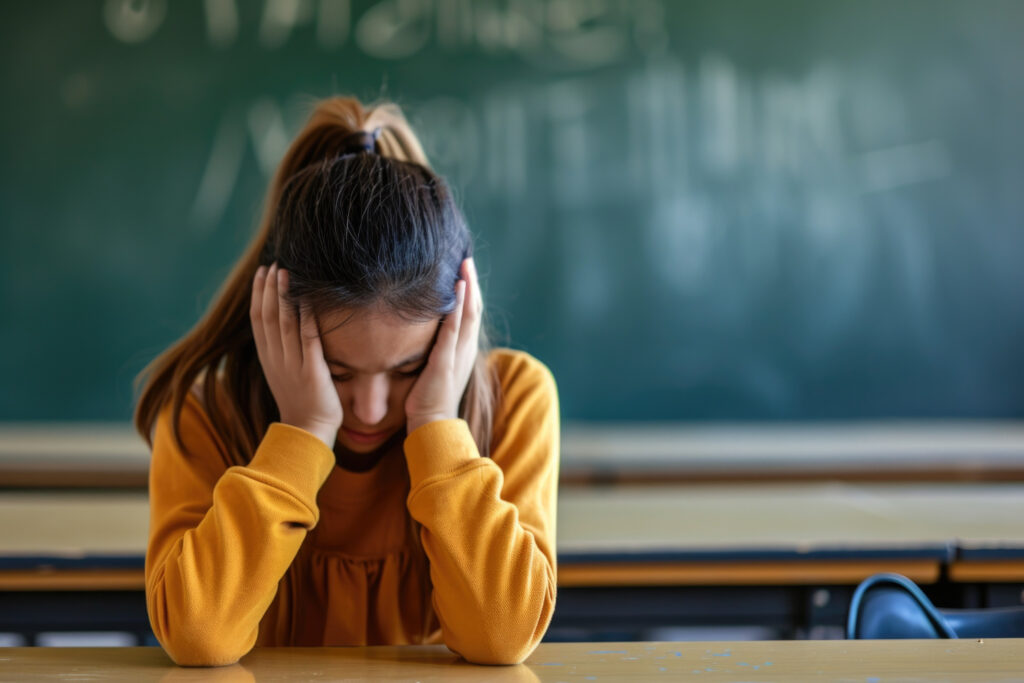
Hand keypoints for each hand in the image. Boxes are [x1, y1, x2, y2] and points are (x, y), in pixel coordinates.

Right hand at [250, 263, 341, 448]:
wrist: (307, 431)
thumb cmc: (301, 402)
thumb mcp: (285, 373)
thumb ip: (283, 351)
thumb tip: (285, 327)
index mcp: (268, 358)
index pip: (258, 320)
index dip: (258, 295)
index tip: (262, 273)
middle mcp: (276, 358)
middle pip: (267, 317)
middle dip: (269, 289)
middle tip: (272, 264)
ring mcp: (292, 364)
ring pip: (284, 323)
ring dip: (283, 296)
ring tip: (285, 273)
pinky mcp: (311, 371)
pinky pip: (308, 339)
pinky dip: (307, 317)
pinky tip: (308, 299)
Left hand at [405, 258, 481, 432]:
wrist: (432, 426)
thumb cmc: (428, 402)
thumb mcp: (434, 371)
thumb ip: (433, 352)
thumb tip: (423, 336)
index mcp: (463, 352)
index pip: (470, 316)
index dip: (470, 294)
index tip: (465, 272)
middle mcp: (465, 350)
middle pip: (474, 309)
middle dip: (472, 284)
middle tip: (468, 260)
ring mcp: (458, 355)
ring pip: (468, 315)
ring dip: (468, 288)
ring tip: (465, 266)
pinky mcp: (446, 360)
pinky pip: (454, 329)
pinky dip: (457, 307)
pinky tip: (457, 288)